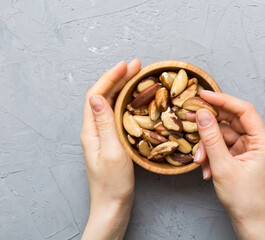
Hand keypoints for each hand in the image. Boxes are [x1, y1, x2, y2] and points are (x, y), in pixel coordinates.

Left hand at [80, 59, 140, 239]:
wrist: (113, 204)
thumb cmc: (113, 183)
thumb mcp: (111, 151)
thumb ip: (104, 123)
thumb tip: (96, 95)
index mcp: (91, 130)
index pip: (96, 95)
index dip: (110, 77)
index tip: (125, 65)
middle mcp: (94, 129)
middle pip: (103, 96)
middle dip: (118, 78)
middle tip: (136, 65)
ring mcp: (102, 135)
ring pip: (110, 103)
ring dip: (122, 87)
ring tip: (137, 76)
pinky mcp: (110, 140)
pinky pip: (117, 114)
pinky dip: (126, 102)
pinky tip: (135, 100)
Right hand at [187, 91, 264, 239]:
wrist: (248, 221)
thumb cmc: (244, 198)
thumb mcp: (223, 167)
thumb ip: (211, 138)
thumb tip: (202, 114)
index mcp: (263, 141)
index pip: (244, 110)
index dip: (223, 100)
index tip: (204, 95)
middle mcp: (257, 142)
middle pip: (231, 121)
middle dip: (210, 125)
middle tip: (190, 119)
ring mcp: (248, 149)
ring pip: (223, 136)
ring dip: (208, 147)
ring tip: (200, 161)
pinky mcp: (239, 156)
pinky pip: (222, 147)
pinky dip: (211, 155)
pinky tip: (207, 169)